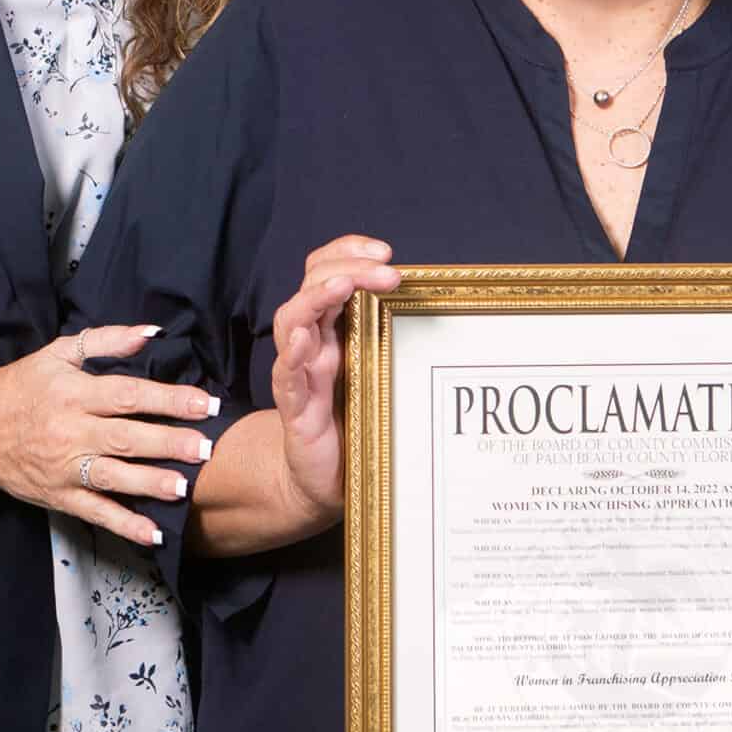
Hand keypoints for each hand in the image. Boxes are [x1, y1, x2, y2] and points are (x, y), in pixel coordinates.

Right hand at [0, 323, 218, 549]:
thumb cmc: (22, 387)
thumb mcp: (58, 353)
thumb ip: (106, 340)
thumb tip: (151, 333)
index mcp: (74, 393)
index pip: (128, 395)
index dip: (168, 399)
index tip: (205, 403)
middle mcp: (72, 432)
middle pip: (126, 438)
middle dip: (169, 443)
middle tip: (206, 448)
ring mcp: (66, 468)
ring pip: (113, 478)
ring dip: (149, 484)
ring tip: (183, 488)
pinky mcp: (60, 496)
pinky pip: (95, 513)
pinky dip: (124, 525)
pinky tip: (154, 534)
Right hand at [264, 237, 399, 526]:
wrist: (321, 480)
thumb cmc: (353, 423)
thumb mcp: (379, 374)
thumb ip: (395, 344)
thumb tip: (444, 315)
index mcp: (333, 331)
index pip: (328, 271)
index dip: (349, 252)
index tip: (385, 250)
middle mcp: (312, 344)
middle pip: (312, 284)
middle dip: (347, 267)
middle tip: (386, 269)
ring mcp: (299, 373)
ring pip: (292, 319)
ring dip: (316, 297)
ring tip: (341, 285)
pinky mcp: (294, 407)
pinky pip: (286, 374)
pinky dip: (293, 353)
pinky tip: (304, 340)